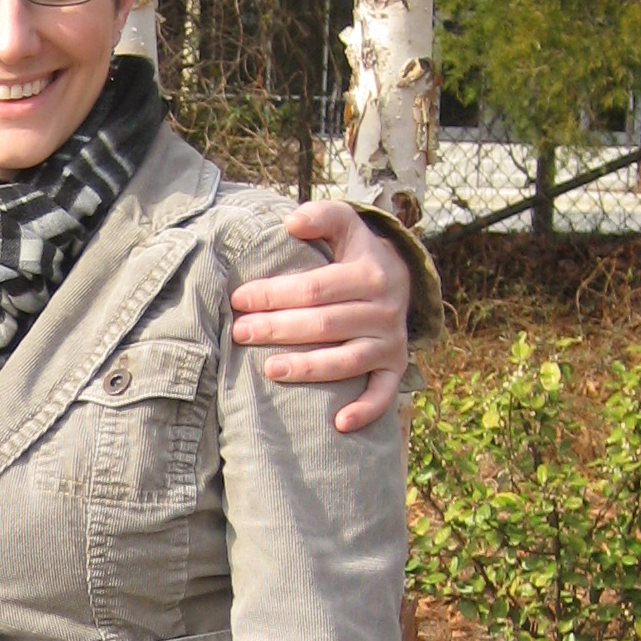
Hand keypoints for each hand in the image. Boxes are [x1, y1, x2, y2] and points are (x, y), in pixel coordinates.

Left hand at [230, 198, 412, 431]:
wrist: (402, 281)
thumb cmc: (357, 255)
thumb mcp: (347, 226)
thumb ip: (322, 216)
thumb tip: (290, 221)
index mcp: (371, 274)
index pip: (314, 288)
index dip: (274, 294)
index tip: (239, 299)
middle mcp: (385, 311)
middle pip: (323, 325)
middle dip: (277, 329)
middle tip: (239, 333)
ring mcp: (391, 343)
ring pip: (346, 362)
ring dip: (307, 369)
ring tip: (269, 370)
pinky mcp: (395, 369)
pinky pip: (383, 395)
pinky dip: (365, 411)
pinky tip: (337, 423)